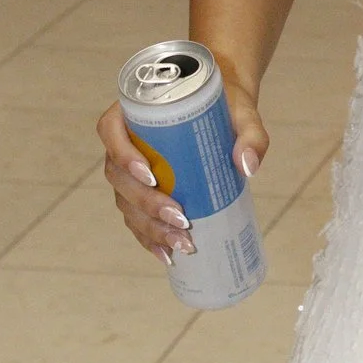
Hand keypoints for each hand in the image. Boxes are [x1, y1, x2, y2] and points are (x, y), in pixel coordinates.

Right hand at [96, 82, 267, 267]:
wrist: (227, 112)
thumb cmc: (228, 107)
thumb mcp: (243, 114)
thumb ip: (251, 135)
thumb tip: (247, 167)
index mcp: (134, 111)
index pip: (111, 131)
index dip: (123, 156)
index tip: (152, 177)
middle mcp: (124, 140)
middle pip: (118, 177)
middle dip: (146, 204)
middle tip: (180, 219)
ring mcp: (129, 169)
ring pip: (125, 202)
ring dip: (148, 227)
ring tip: (181, 243)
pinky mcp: (142, 190)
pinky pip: (135, 216)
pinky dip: (148, 237)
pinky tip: (167, 254)